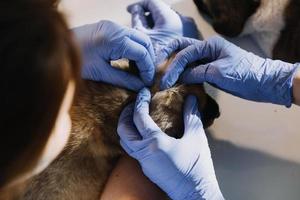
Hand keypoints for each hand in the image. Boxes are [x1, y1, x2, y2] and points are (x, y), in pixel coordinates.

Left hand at [72, 20, 154, 90]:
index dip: (148, 69)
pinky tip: (130, 61)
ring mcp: (113, 25)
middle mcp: (116, 28)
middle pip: (145, 42)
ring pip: (139, 38)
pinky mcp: (109, 27)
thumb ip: (124, 79)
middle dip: (148, 60)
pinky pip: (129, 36)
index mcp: (115, 38)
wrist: (56, 47)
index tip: (148, 83)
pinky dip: (134, 48)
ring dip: (143, 53)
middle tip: (146, 77)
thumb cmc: (75, 60)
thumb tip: (141, 87)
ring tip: (140, 70)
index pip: (142, 53)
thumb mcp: (101, 72)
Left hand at [117, 88, 223, 199]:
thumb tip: (192, 99)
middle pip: (123, 130)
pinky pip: (131, 149)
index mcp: (155, 143)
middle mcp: (144, 152)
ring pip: (124, 141)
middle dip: (126, 114)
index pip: (139, 117)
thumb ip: (192, 116)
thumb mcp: (197, 138)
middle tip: (134, 104)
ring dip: (126, 126)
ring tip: (136, 116)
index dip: (140, 101)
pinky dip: (132, 137)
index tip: (144, 92)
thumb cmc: (197, 167)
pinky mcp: (146, 169)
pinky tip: (143, 133)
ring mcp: (143, 162)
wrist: (195, 194)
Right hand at [127, 0, 198, 57]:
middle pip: (160, 10)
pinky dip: (165, 31)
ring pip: (168, 19)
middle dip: (148, 15)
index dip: (138, 5)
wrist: (178, 77)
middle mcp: (182, 19)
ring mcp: (189, 28)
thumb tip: (134, 10)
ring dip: (156, 23)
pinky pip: (175, 29)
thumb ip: (137, 19)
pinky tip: (157, 41)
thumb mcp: (142, 36)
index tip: (130, 10)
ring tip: (146, 32)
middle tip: (137, 21)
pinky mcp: (192, 37)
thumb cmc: (158, 58)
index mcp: (169, 17)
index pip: (151, 2)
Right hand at [159, 36, 299, 106]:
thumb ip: (197, 72)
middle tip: (156, 69)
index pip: (185, 53)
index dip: (173, 66)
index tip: (164, 80)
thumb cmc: (245, 74)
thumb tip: (179, 77)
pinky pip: (192, 71)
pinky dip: (183, 75)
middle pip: (181, 49)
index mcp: (210, 45)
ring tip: (163, 78)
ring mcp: (208, 61)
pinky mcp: (210, 71)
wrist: (264, 83)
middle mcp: (207, 50)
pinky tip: (176, 82)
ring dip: (174, 68)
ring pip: (186, 60)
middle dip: (168, 58)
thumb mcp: (219, 72)